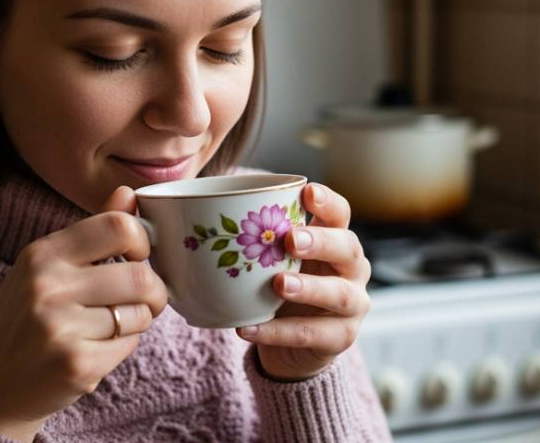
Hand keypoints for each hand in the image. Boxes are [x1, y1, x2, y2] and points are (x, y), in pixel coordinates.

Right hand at [0, 187, 166, 442]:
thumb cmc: (23, 323)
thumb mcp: (45, 269)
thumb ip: (92, 233)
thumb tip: (129, 192)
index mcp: (41, 254)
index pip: (117, 225)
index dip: (143, 240)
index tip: (140, 256)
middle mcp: (47, 286)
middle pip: (140, 275)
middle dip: (155, 291)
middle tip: (145, 301)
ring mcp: (59, 326)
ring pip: (140, 313)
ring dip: (136, 322)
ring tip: (108, 328)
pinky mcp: (76, 364)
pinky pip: (129, 345)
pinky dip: (123, 348)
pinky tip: (95, 350)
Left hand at [237, 183, 370, 381]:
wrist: (292, 348)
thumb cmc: (279, 289)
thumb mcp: (270, 261)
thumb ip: (251, 239)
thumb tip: (187, 215)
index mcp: (336, 241)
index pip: (341, 213)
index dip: (328, 202)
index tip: (306, 191)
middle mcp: (352, 269)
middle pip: (348, 248)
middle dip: (322, 242)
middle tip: (291, 239)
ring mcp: (352, 305)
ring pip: (340, 294)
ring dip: (309, 288)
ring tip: (278, 284)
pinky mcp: (340, 338)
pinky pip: (311, 334)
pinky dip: (277, 332)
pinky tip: (248, 328)